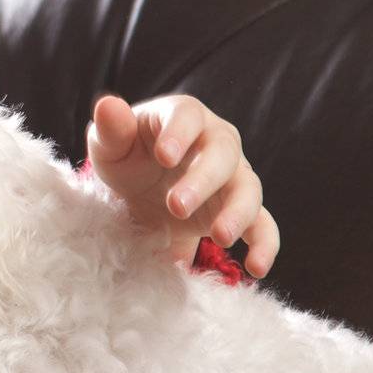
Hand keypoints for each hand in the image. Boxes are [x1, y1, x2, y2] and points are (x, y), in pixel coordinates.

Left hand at [86, 93, 278, 277]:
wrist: (143, 187)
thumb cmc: (127, 155)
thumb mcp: (110, 144)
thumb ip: (111, 128)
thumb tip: (107, 104)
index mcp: (183, 117)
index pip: (187, 117)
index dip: (178, 134)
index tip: (164, 156)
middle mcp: (217, 141)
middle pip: (222, 154)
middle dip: (202, 180)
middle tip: (176, 206)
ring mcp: (233, 175)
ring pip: (248, 189)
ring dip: (237, 213)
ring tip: (220, 237)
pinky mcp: (238, 208)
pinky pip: (263, 224)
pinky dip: (264, 244)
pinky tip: (257, 267)